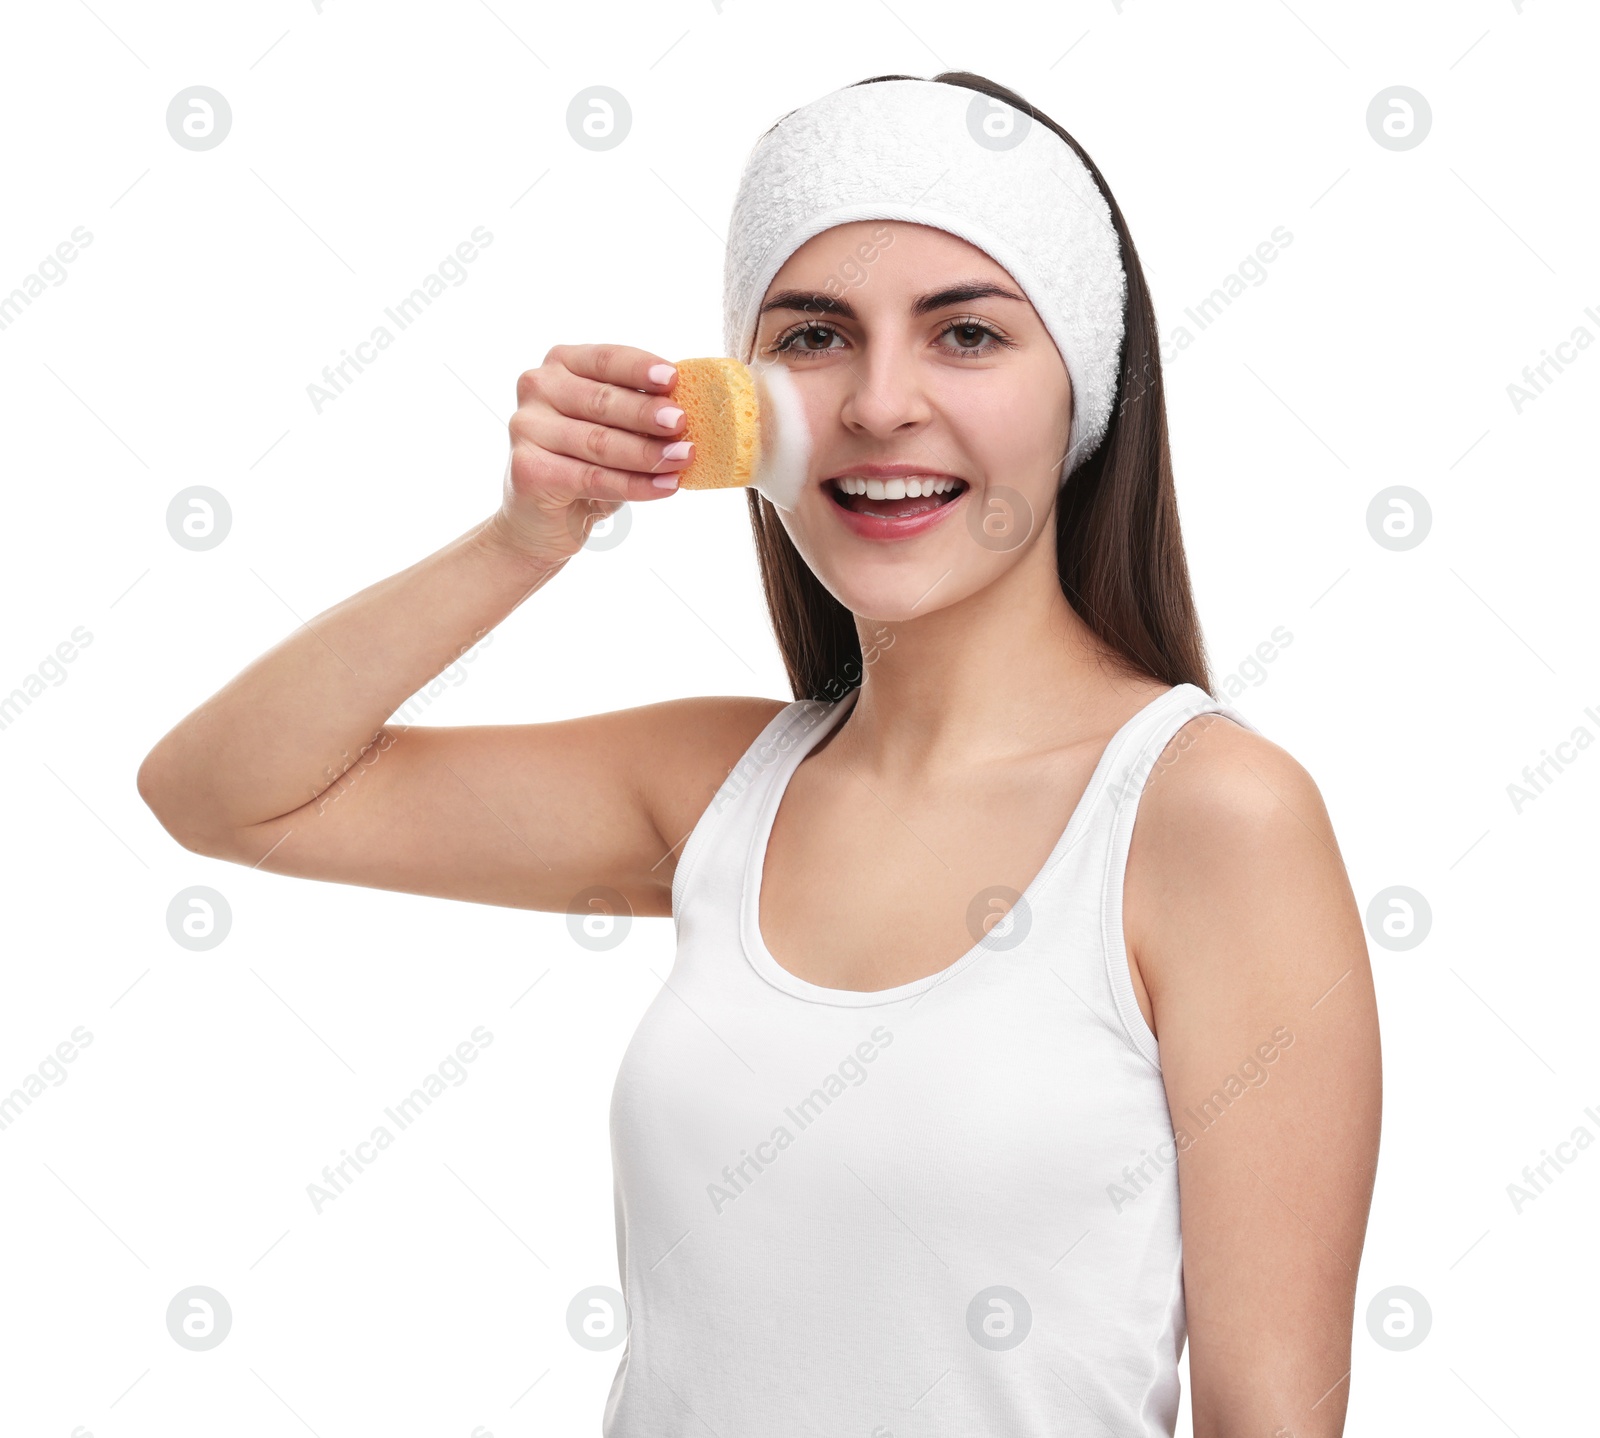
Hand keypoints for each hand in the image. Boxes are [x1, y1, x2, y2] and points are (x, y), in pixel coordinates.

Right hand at [489, 343, 689, 564]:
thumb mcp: (615, 428)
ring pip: (599, 442)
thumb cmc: (587, 464)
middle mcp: (538, 388)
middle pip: (602, 401)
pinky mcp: (528, 469)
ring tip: (683, 458)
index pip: (605, 359)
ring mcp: (527, 427)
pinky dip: (634, 485)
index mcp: (561, 365)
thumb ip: (639, 410)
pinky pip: (592, 477)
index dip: (640, 368)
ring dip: (647, 453)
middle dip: (647, 414)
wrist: (545, 519)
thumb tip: (688, 408)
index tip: (674, 378)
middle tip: (682, 423)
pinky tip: (665, 486)